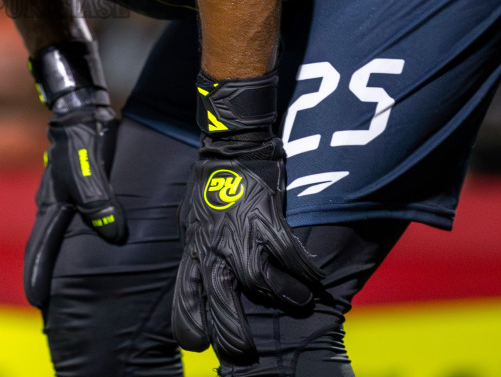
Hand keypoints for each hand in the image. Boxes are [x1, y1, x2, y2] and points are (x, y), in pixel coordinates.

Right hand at [23, 102, 127, 307]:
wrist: (80, 111)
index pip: (41, 247)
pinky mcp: (77, 192)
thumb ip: (97, 198)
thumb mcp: (87, 167)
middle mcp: (54, 205)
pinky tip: (91, 247)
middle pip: (46, 246)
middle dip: (44, 272)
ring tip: (67, 284)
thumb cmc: (80, 139)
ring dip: (60, 259)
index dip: (38, 274)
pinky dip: (75, 242)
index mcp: (51, 205)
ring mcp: (63, 199)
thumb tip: (112, 232)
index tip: (36, 301)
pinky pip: (74, 224)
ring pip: (60, 236)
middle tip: (47, 304)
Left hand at [172, 71, 324, 359]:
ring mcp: (240, 234)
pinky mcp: (266, 218)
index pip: (184, 296)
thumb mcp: (192, 222)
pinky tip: (316, 279)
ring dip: (283, 297)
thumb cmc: (210, 186)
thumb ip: (198, 250)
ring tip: (299, 303)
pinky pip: (288, 253)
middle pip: (220, 300)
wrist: (228, 146)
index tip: (199, 345)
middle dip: (233, 333)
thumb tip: (200, 275)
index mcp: (194, 249)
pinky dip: (304, 270)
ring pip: (259, 281)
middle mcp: (213, 247)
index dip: (190, 325)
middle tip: (244, 353)